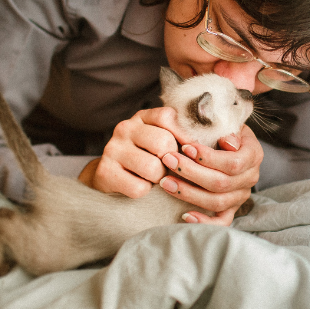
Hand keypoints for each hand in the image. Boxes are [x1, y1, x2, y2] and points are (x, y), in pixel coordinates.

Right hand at [78, 107, 195, 197]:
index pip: (167, 117)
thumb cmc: (146, 157)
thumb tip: (204, 147)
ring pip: (152, 168)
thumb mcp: (161, 139)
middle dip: (171, 161)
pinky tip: (138, 183)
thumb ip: (179, 136)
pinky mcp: (105, 172)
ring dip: (158, 179)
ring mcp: (112, 149)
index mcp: (142, 117)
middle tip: (166, 167)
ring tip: (152, 176)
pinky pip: (139, 188)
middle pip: (163, 143)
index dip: (182, 137)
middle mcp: (125, 128)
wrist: (110, 175)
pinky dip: (144, 191)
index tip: (187, 151)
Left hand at [158, 124, 262, 225]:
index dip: (208, 157)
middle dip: (190, 172)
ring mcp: (241, 195)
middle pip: (221, 183)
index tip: (185, 147)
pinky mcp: (232, 208)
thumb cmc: (223, 130)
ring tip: (165, 183)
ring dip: (188, 193)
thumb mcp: (228, 122)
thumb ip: (227, 128)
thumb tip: (227, 142)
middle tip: (168, 160)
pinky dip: (204, 222)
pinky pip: (221, 221)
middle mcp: (250, 177)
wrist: (229, 142)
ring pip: (217, 202)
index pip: (233, 162)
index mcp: (253, 155)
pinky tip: (184, 215)